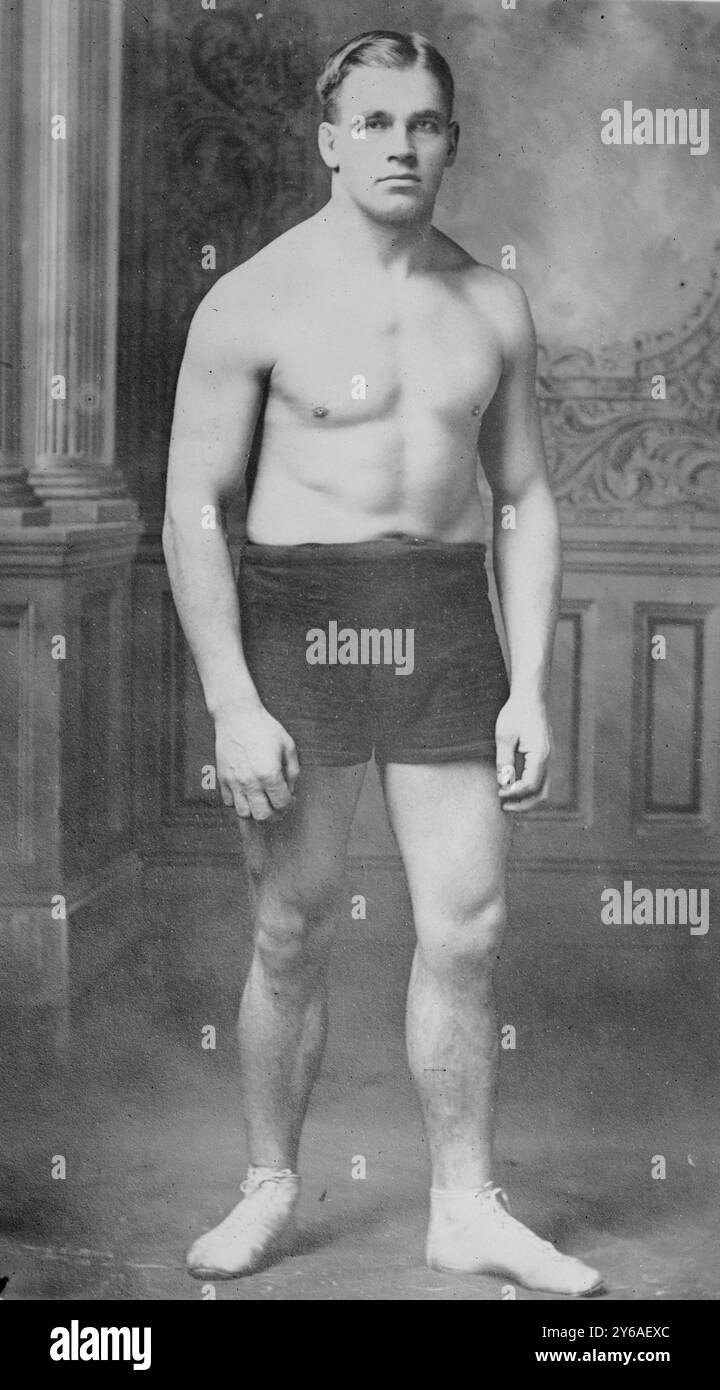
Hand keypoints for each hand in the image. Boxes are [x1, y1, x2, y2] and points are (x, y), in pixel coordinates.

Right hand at [214, 700, 298, 821]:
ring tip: (261, 801)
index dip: (290, 804)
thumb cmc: (263, 728)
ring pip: (244, 813)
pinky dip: (239, 803)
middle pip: (263, 815)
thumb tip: (290, 790)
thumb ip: (292, 772)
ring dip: (255, 811)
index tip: (290, 799)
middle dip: (274, 815)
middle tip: (278, 806)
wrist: (237, 716)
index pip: (282, 804)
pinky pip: (229, 802)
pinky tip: (247, 793)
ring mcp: (234, 782)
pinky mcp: (222, 779)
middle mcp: (250, 782)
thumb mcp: (288, 747)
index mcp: (269, 774)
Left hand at [495, 694, 550, 811]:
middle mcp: (549, 759)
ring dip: (527, 799)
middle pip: (541, 793)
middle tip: (504, 807)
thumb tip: (503, 783)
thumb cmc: (515, 713)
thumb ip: (504, 761)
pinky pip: (541, 779)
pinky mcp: (546, 756)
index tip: (498, 794)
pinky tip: (514, 788)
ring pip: (544, 789)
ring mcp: (550, 758)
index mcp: (540, 754)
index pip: (530, 785)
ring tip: (508, 801)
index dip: (514, 794)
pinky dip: (529, 789)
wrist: (530, 697)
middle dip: (523, 804)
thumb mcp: (504, 737)